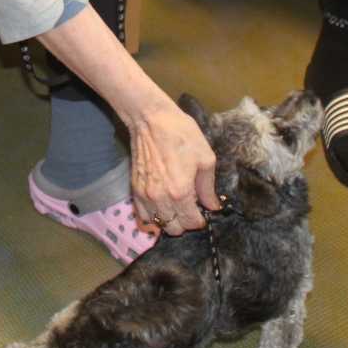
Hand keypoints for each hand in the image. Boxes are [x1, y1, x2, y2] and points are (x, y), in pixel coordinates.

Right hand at [127, 97, 218, 234]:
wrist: (151, 119)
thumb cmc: (181, 134)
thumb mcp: (205, 158)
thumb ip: (208, 187)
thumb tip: (212, 206)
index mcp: (180, 192)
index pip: (191, 222)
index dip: (200, 220)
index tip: (203, 212)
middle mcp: (160, 198)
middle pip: (174, 228)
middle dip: (185, 222)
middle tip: (190, 208)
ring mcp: (144, 195)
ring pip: (157, 224)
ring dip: (168, 220)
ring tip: (175, 208)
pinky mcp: (134, 189)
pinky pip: (142, 215)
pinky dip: (152, 217)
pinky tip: (160, 208)